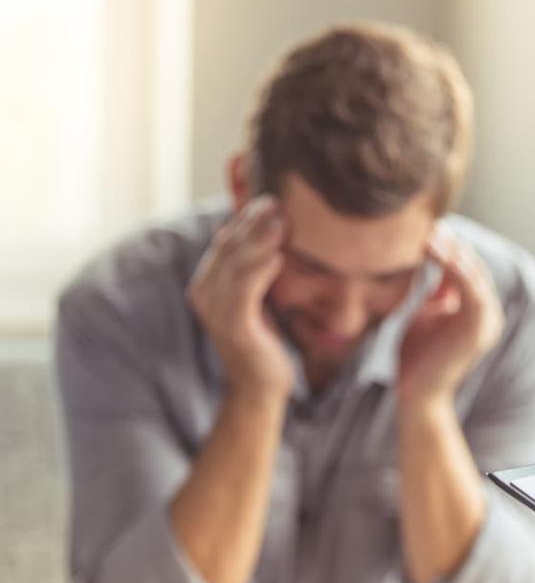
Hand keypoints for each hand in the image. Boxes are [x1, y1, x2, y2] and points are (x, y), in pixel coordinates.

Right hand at [187, 196, 291, 397]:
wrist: (260, 386)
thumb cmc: (264, 338)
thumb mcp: (259, 296)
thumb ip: (258, 268)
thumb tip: (274, 230)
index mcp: (208, 281)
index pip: (226, 239)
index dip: (247, 216)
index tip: (273, 196)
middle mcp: (204, 292)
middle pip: (228, 245)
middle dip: (253, 220)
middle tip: (279, 200)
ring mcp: (215, 309)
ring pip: (235, 263)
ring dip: (258, 239)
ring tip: (282, 219)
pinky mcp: (233, 325)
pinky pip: (245, 291)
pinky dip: (260, 271)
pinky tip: (279, 256)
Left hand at [398, 230, 503, 402]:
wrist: (417, 394)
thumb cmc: (418, 356)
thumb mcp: (426, 315)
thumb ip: (435, 293)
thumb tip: (436, 264)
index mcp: (476, 310)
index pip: (466, 269)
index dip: (449, 248)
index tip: (426, 228)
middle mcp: (487, 314)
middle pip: (473, 268)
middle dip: (452, 245)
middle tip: (429, 224)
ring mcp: (487, 322)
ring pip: (475, 276)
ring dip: (454, 253)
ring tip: (432, 235)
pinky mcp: (479, 330)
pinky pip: (473, 291)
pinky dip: (459, 271)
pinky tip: (441, 254)